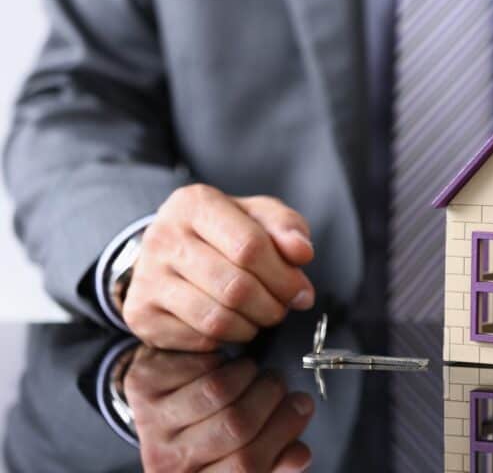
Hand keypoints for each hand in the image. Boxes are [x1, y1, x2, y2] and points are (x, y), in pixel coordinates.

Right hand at [123, 184, 314, 350]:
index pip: (250, 246)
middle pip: (236, 287)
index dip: (284, 276)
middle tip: (283, 308)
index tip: (301, 291)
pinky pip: (198, 339)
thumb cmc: (224, 233)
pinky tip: (233, 324)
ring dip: (252, 326)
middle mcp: (163, 236)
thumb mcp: (258, 217)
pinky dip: (226, 339)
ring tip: (261, 316)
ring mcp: (147, 276)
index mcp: (194, 204)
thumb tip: (301, 252)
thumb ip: (286, 227)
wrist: (170, 251)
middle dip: (272, 305)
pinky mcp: (140, 312)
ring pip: (217, 319)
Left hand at [124, 346, 313, 471]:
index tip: (302, 404)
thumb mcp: (245, 451)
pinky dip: (219, 358)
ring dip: (247, 373)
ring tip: (252, 372)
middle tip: (278, 382)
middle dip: (269, 395)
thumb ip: (275, 457)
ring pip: (216, 391)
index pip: (246, 466)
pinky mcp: (142, 386)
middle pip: (234, 425)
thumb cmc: (210, 429)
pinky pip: (195, 365)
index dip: (281, 432)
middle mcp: (167, 461)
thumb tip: (300, 455)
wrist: (161, 401)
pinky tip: (221, 363)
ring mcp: (150, 423)